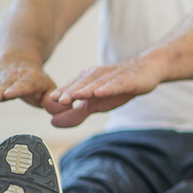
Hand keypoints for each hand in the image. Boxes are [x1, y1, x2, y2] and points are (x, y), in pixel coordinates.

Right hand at [0, 60, 56, 109]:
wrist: (19, 60)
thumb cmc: (37, 80)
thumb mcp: (49, 87)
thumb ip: (53, 99)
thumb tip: (61, 109)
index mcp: (31, 78)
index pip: (23, 85)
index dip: (16, 89)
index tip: (9, 94)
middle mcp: (13, 77)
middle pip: (4, 87)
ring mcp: (0, 80)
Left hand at [47, 56, 162, 126]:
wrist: (145, 70)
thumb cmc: (118, 88)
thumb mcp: (96, 103)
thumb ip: (76, 113)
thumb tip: (53, 122)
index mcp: (86, 80)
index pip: (70, 88)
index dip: (59, 94)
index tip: (47, 103)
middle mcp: (96, 76)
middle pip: (81, 85)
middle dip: (68, 92)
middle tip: (57, 101)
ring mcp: (111, 77)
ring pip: (96, 84)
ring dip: (85, 89)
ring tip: (75, 96)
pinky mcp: (127, 80)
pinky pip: (116, 84)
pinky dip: (107, 88)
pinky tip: (100, 93)